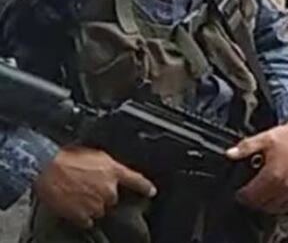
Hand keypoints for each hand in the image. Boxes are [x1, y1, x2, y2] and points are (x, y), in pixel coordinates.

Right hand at [35, 146, 155, 228]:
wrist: (46, 168)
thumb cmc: (66, 158)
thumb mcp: (95, 155)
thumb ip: (107, 167)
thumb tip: (109, 172)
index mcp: (113, 171)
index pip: (136, 180)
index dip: (146, 187)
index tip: (152, 192)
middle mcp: (108, 189)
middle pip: (112, 197)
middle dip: (102, 193)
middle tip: (86, 185)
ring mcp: (96, 203)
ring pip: (99, 209)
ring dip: (91, 204)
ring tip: (76, 193)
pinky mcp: (83, 215)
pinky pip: (86, 220)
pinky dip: (81, 215)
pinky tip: (72, 204)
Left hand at [229, 119, 287, 214]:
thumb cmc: (285, 137)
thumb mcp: (264, 137)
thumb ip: (246, 147)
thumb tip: (230, 153)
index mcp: (273, 174)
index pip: (251, 194)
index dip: (241, 195)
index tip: (238, 192)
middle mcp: (284, 184)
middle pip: (261, 203)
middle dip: (250, 201)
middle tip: (245, 195)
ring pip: (274, 207)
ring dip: (263, 205)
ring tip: (257, 198)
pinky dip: (278, 207)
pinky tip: (272, 201)